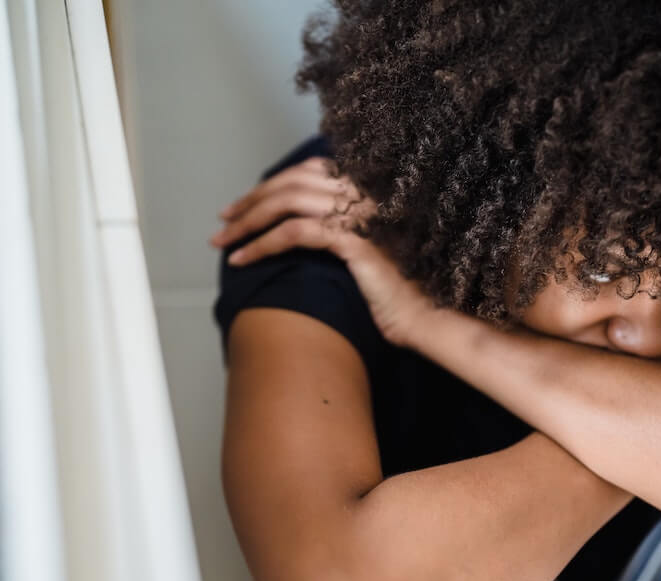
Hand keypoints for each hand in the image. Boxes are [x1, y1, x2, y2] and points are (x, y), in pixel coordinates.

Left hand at [209, 156, 435, 348]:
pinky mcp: (354, 240)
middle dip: (251, 202)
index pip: (307, 172)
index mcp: (366, 190)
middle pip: (291, 183)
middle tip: (224, 221)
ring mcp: (360, 213)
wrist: (424, 317)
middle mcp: (363, 193)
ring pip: (287, 204)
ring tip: (224, 242)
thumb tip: (295, 229)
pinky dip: (262, 245)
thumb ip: (338, 230)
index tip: (244, 207)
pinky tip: (243, 260)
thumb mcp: (362, 253)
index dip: (271, 186)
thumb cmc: (394, 294)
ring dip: (249, 223)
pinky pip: (295, 233)